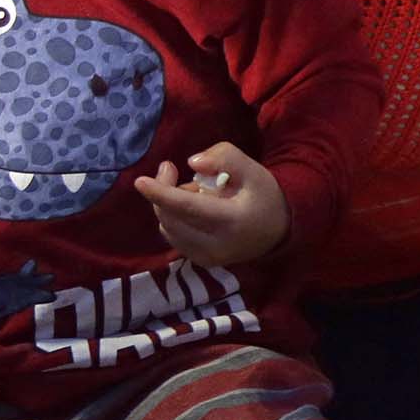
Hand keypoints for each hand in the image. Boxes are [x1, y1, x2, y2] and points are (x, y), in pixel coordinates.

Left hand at [134, 144, 288, 266]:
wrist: (280, 231)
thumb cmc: (265, 196)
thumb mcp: (253, 170)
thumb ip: (225, 158)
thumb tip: (191, 163)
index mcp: (231, 221)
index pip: (188, 208)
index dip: (161, 194)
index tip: (139, 181)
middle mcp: (215, 246)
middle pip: (171, 218)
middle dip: (163, 191)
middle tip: (170, 168)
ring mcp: (206, 258)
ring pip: (168, 228)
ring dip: (169, 205)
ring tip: (192, 191)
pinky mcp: (201, 262)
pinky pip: (174, 237)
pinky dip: (174, 219)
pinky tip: (191, 209)